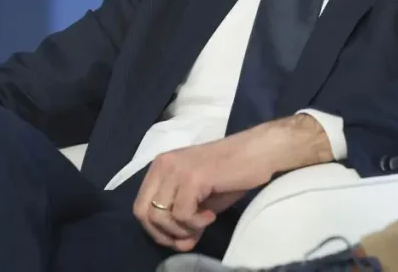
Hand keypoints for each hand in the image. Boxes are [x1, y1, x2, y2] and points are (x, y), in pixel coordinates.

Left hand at [133, 114, 330, 250]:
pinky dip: (196, 223)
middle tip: (190, 235)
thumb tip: (179, 246)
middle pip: (143, 213)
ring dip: (182, 229)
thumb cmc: (232, 173)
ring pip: (161, 216)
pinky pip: (182, 215)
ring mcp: (176, 170)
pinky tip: (211, 215)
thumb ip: (186, 221)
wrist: (258, 152)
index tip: (180, 235)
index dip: (156, 229)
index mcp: (160, 166)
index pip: (139, 206)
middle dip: (164, 233)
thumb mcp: (203, 202)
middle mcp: (163, 165)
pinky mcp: (192, 177)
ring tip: (204, 222)